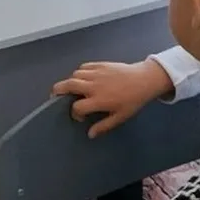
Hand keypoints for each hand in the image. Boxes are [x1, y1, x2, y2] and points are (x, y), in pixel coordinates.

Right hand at [52, 59, 173, 137]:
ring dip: (71, 82)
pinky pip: (83, 67)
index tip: (80, 116)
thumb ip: (103, 126)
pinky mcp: (100, 64)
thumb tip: (90, 134)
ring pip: (74, 75)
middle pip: (68, 85)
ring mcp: (96, 73)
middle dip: (58, 91)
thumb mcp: (120, 117)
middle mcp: (94, 86)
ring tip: (73, 88)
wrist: (144, 80)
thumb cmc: (133, 101)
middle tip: (55, 96)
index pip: (77, 107)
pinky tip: (84, 78)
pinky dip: (80, 73)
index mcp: (98, 100)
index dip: (74, 113)